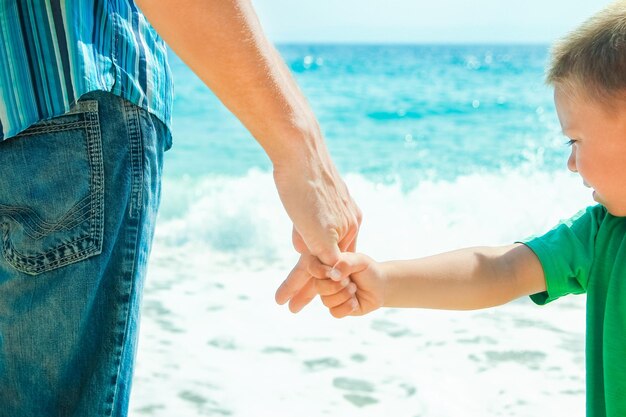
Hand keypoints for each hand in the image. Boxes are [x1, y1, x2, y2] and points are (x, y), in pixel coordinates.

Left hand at [273, 152, 360, 310]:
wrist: (298, 147)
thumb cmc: (305, 188)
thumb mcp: (315, 230)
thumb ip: (326, 256)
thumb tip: (329, 276)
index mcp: (350, 229)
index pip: (330, 270)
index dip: (310, 290)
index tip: (292, 306)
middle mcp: (347, 220)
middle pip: (323, 259)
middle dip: (304, 282)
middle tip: (285, 302)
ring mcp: (335, 208)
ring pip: (317, 242)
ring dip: (302, 262)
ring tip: (286, 282)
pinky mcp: (323, 197)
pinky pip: (314, 226)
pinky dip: (304, 238)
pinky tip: (298, 241)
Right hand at [310, 253, 385, 317]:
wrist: (379, 286)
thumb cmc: (367, 270)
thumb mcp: (360, 261)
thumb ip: (346, 263)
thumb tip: (333, 275)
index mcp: (326, 265)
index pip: (313, 267)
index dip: (320, 272)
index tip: (334, 273)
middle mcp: (325, 281)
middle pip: (318, 287)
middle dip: (335, 286)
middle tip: (350, 282)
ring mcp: (329, 295)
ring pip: (326, 301)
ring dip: (343, 296)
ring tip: (354, 289)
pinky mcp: (336, 308)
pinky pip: (334, 312)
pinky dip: (347, 307)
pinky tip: (355, 301)